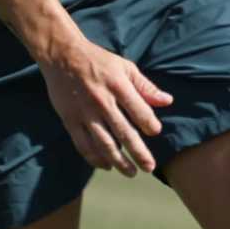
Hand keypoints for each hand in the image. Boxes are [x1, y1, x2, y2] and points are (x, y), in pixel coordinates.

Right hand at [42, 35, 173, 176]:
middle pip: (124, 132)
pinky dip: (95, 158)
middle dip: (138, 152)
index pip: (139, 111)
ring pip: (103, 143)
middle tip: (149, 167)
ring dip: (118, 161)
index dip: (150, 124)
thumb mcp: (124, 67)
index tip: (155, 132)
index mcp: (118, 85)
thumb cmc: (98, 61)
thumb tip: (168, 101)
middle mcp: (102, 101)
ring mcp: (84, 112)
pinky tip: (106, 166)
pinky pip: (83, 144)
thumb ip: (145, 86)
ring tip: (131, 173)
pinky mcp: (69, 119)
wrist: (61, 56)